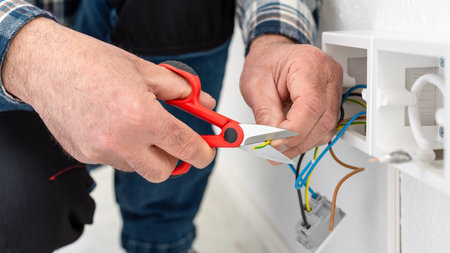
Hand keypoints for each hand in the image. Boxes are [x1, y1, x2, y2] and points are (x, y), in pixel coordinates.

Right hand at [2, 18, 215, 181]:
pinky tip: (111, 126)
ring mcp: (100, 152)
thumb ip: (180, 90)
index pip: (186, 148)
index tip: (206, 151)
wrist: (45, 66)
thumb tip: (205, 103)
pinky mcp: (84, 156)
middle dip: (174, 158)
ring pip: (137, 167)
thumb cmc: (92, 62)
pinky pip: (114, 161)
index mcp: (141, 116)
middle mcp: (121, 141)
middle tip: (171, 139)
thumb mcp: (145, 70)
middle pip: (163, 171)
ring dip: (145, 154)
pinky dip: (122, 150)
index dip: (203, 152)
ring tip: (133, 124)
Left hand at [240, 35, 342, 160]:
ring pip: (326, 129)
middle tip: (272, 150)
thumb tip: (271, 139)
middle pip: (322, 120)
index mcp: (309, 65)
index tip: (274, 142)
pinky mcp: (332, 101)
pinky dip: (307, 138)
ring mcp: (334, 89)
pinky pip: (325, 128)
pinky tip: (290, 139)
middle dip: (296, 142)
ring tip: (278, 146)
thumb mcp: (255, 85)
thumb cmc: (266, 63)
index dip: (293, 131)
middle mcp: (328, 76)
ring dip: (301, 143)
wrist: (272, 55)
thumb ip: (265, 114)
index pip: (311, 106)